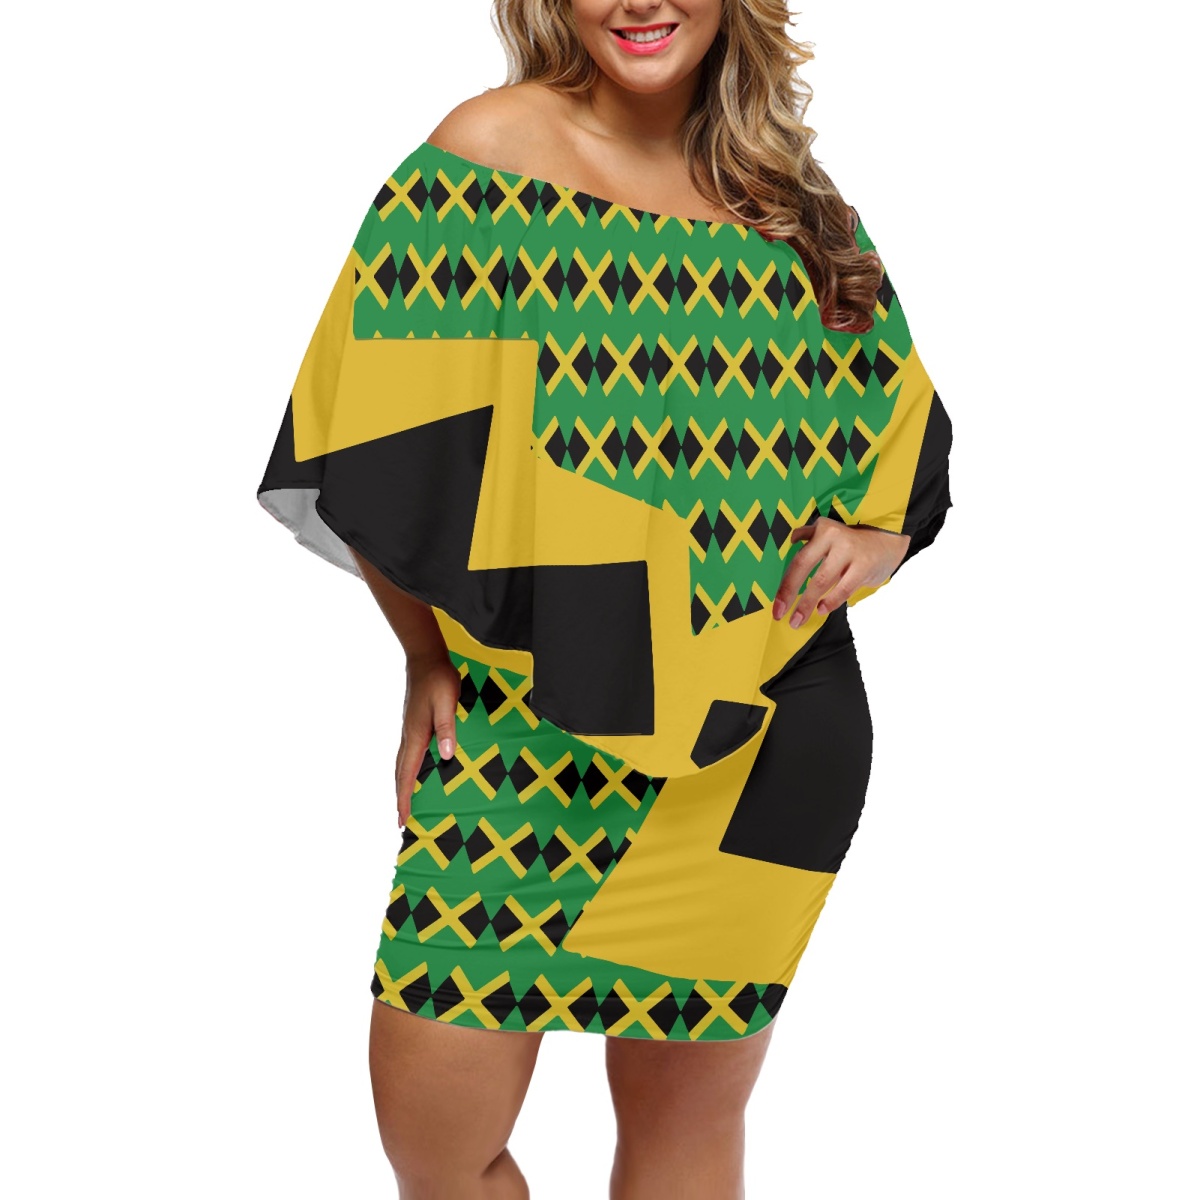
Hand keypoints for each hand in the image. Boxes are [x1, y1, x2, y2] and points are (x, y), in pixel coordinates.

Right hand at [394, 650, 460, 827]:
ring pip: (402, 764)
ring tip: (406, 801)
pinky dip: (408, 769)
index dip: (404, 797)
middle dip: (400, 797)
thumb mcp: (448, 703)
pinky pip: (409, 753)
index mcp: (416, 735)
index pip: (407, 773)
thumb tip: (445, 755)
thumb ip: (447, 728)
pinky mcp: (414, 724)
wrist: (426, 658)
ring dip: (402, 784)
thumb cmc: (439, 679)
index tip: (402, 818)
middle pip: (400, 773)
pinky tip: (416, 771)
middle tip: (402, 820)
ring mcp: (410, 730)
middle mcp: (409, 736)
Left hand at [773, 517, 911, 628]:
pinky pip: (844, 588)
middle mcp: (834, 537)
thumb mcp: (831, 533)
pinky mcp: (864, 566)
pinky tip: (821, 610)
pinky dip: (831, 601)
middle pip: (805, 568)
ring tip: (797, 620)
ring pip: (822, 581)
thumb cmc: (854, 541)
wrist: (889, 540)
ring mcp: (850, 551)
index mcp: (822, 530)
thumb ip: (811, 535)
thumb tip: (792, 539)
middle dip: (790, 594)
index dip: (785, 584)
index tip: (776, 605)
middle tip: (780, 615)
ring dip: (807, 604)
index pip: (798, 560)